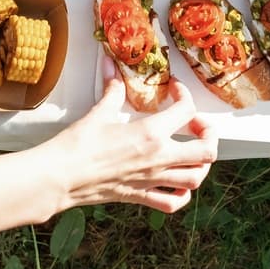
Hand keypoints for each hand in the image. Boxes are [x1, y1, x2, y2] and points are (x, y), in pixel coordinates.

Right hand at [40, 76, 218, 213]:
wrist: (60, 177)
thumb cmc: (77, 147)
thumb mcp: (99, 113)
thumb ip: (112, 88)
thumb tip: (110, 65)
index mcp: (150, 133)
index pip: (186, 110)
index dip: (185, 95)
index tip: (174, 91)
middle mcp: (158, 158)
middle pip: (207, 151)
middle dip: (209, 135)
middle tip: (196, 126)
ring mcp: (152, 180)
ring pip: (196, 178)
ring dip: (201, 165)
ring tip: (192, 154)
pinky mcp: (140, 197)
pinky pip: (173, 203)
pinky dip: (181, 195)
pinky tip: (176, 185)